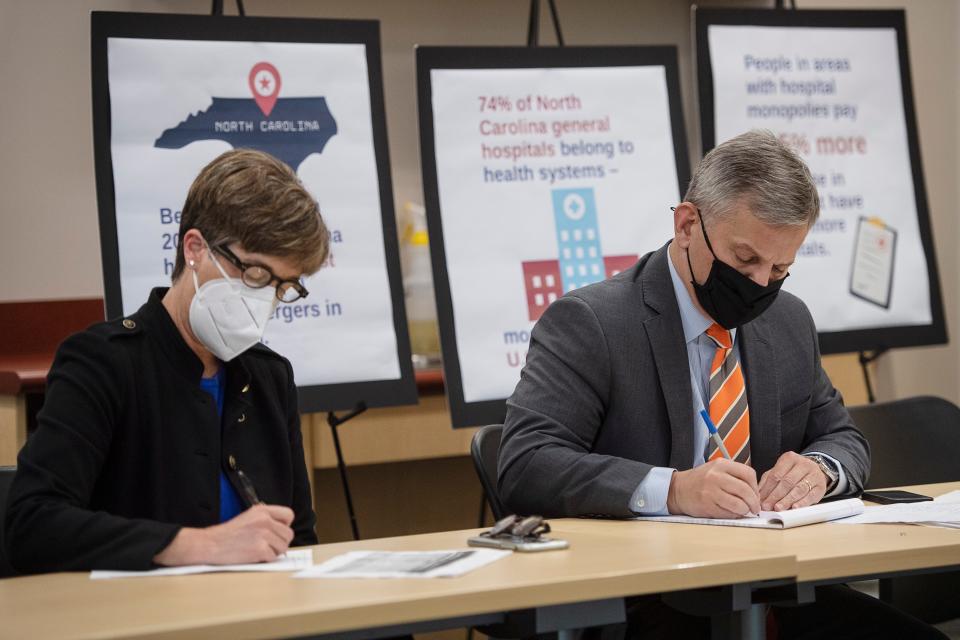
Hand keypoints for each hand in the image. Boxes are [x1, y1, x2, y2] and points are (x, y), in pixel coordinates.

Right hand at [154, 504, 294, 565]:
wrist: (210, 544)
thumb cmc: (227, 534)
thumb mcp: (248, 517)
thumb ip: (265, 520)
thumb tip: (282, 530)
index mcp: (262, 510)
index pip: (288, 515)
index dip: (285, 525)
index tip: (278, 532)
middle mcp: (265, 520)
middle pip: (288, 534)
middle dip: (280, 542)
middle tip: (268, 546)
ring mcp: (263, 534)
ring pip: (283, 547)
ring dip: (274, 552)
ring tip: (260, 551)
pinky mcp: (260, 549)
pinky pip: (273, 557)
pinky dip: (265, 559)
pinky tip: (254, 556)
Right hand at [666, 459, 760, 517]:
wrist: (678, 489)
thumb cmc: (700, 480)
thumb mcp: (716, 469)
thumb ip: (734, 475)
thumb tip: (754, 491)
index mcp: (721, 464)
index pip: (748, 473)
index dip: (756, 487)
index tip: (756, 494)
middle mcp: (716, 476)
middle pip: (745, 490)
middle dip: (754, 502)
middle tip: (755, 508)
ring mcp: (710, 491)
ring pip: (738, 504)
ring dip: (745, 511)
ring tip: (744, 511)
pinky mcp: (707, 505)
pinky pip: (728, 513)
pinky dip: (734, 515)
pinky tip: (732, 513)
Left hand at [758, 452, 827, 510]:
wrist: (815, 471)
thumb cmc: (793, 472)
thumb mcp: (779, 471)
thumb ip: (768, 481)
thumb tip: (758, 495)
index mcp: (789, 458)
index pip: (776, 475)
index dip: (767, 489)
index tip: (761, 500)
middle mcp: (803, 464)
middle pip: (787, 482)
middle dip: (776, 496)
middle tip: (768, 506)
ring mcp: (814, 475)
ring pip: (799, 489)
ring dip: (787, 500)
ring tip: (778, 508)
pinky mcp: (821, 486)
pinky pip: (811, 495)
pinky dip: (802, 503)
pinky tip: (794, 507)